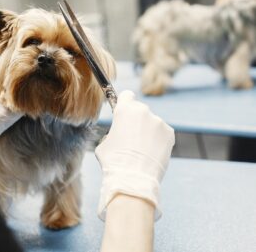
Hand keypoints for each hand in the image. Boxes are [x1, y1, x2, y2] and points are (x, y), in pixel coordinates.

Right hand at [95, 90, 174, 219]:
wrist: (133, 178)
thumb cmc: (113, 161)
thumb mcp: (104, 142)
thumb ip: (113, 131)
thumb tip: (118, 134)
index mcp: (125, 109)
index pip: (126, 95)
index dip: (124, 103)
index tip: (123, 113)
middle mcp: (143, 111)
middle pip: (140, 110)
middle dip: (136, 121)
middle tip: (130, 138)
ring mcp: (158, 122)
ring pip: (151, 123)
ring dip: (147, 131)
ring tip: (141, 151)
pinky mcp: (169, 133)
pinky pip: (161, 133)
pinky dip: (157, 140)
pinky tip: (151, 153)